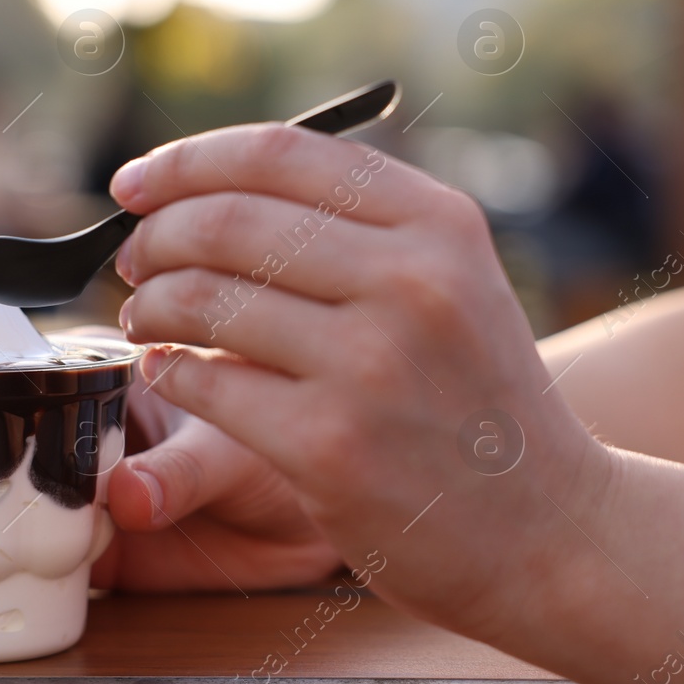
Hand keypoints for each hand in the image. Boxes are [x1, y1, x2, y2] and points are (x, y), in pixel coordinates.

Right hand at [0, 327, 340, 604]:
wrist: (330, 513)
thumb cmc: (291, 439)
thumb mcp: (235, 447)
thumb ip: (181, 471)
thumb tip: (127, 498)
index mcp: (102, 380)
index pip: (0, 370)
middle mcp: (77, 435)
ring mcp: (80, 498)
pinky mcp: (99, 560)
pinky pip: (23, 573)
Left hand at [110, 124, 610, 641]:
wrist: (550, 529)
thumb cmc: (480, 401)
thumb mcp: (457, 281)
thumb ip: (361, 226)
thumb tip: (215, 186)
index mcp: (439, 223)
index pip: (282, 153)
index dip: (186, 160)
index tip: (134, 183)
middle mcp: (412, 280)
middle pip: (229, 220)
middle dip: (157, 235)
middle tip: (132, 259)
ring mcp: (371, 364)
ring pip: (205, 299)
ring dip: (152, 303)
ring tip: (148, 316)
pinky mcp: (330, 446)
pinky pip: (206, 385)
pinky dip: (168, 372)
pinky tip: (168, 372)